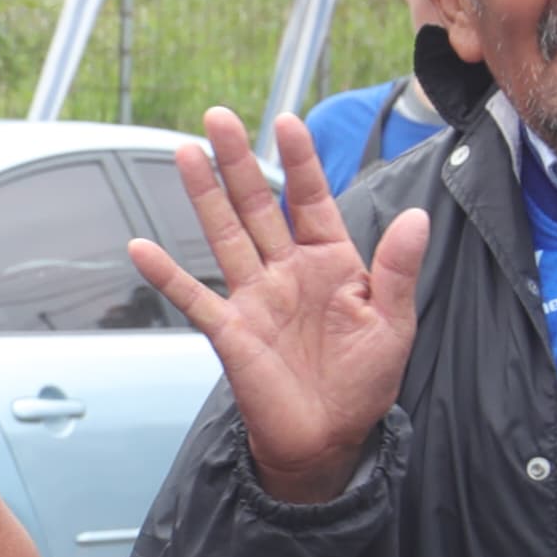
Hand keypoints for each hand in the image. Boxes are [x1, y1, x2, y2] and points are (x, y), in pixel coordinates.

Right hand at [126, 108, 430, 505]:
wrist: (328, 439)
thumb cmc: (364, 382)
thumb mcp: (393, 324)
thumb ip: (396, 270)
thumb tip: (416, 218)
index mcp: (331, 261)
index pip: (312, 198)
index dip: (300, 160)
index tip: (286, 121)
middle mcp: (287, 270)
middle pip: (258, 205)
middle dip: (238, 161)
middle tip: (217, 117)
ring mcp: (255, 297)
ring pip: (225, 235)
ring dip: (204, 196)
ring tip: (185, 153)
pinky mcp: (229, 331)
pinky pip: (193, 297)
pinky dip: (167, 275)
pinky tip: (140, 248)